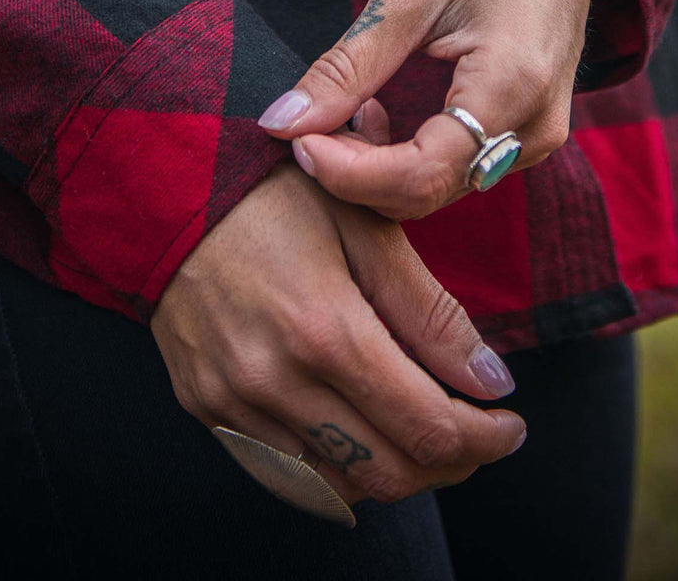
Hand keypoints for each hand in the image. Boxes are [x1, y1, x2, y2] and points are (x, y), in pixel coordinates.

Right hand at [148, 154, 527, 508]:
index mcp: (324, 329)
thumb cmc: (276, 196)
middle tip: (475, 432)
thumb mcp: (365, 228)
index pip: (427, 427)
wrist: (168, 190)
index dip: (484, 438)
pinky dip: (335, 471)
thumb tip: (491, 382)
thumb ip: (430, 311)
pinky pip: (285, 474)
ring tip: (418, 427)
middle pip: (390, 473)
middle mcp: (275, 381)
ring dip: (395, 471)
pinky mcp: (207, 409)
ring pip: (339, 487)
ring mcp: (234, 403)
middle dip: (451, 463)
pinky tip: (358, 436)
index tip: (509, 421)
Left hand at [257, 0, 614, 218]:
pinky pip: (456, 172)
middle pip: (426, 192)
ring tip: (346, 107)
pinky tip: (378, 112)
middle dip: (353, 173)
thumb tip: (281, 122)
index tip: (296, 140)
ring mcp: (537, 138)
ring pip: (437, 189)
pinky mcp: (527, 136)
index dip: (348, 173)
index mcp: (511, 84)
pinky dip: (402, 158)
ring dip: (375, 167)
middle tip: (306, 125)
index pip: (420, 173)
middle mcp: (534, 127)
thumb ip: (348, 65)